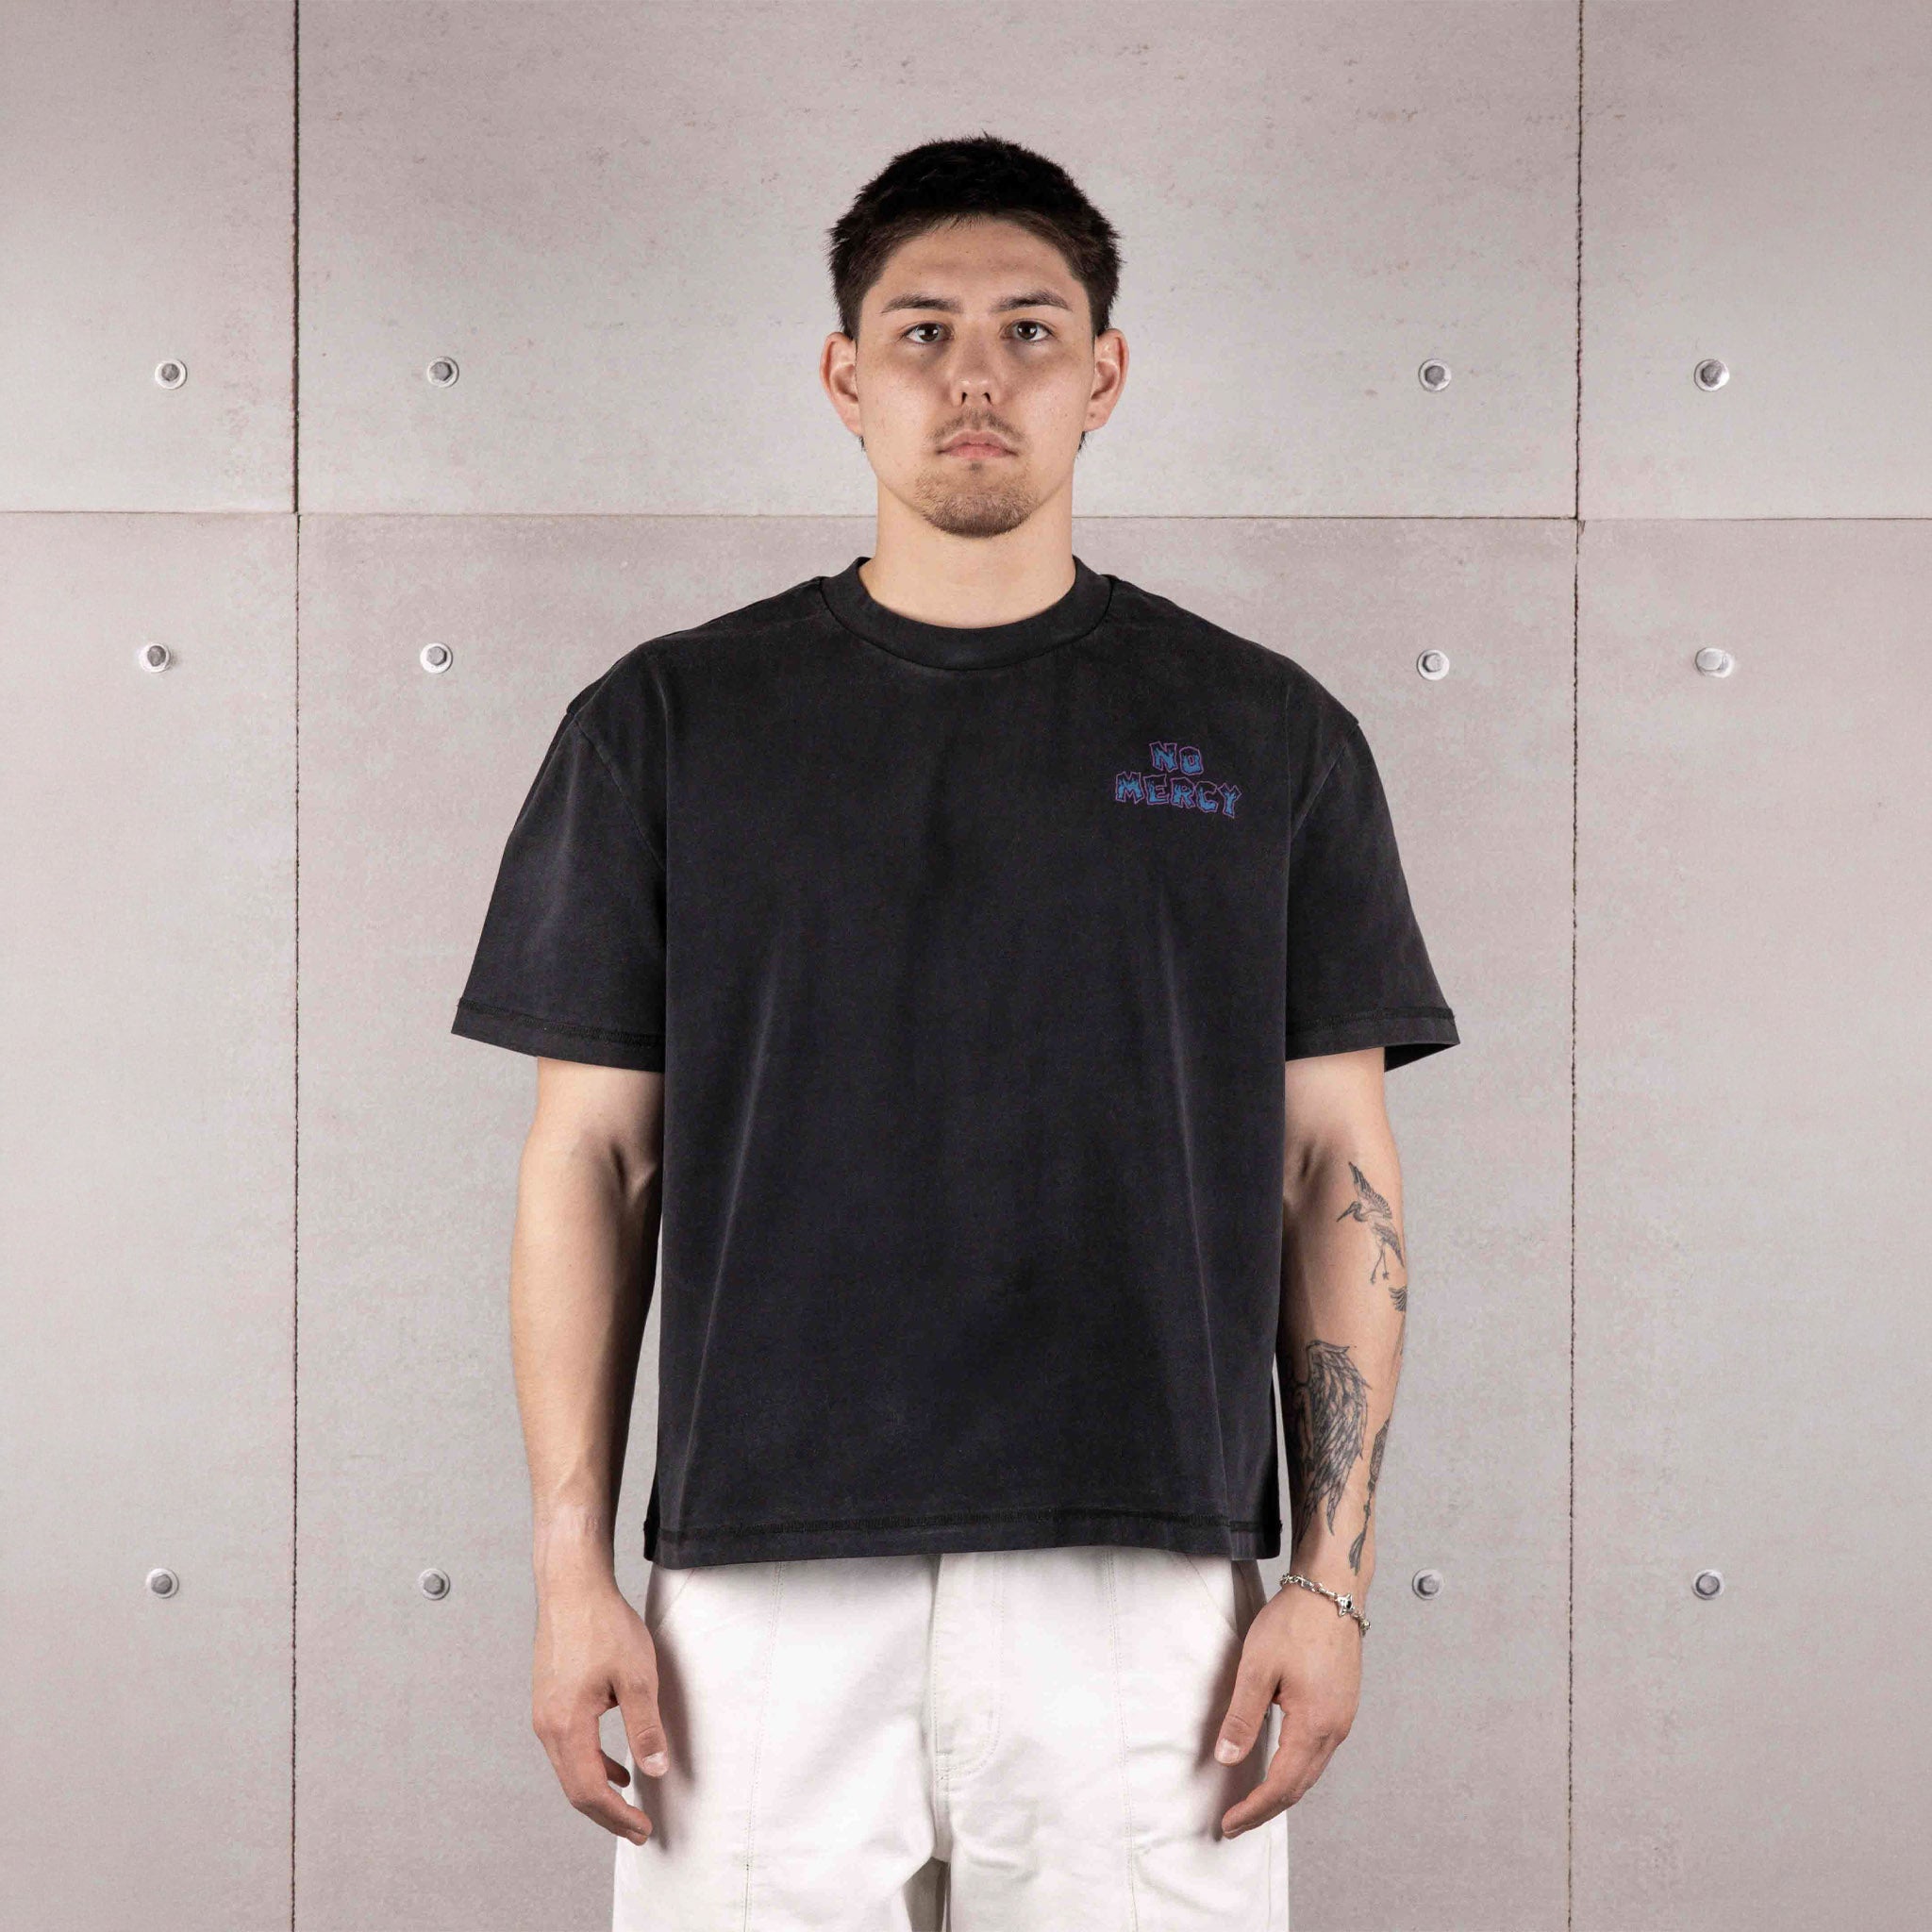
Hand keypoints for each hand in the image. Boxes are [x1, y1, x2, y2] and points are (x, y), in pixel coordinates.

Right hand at [530, 1576, 670, 1844]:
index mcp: (566, 1725)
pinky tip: (615, 1764)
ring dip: (598, 1791)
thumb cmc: (601, 1624)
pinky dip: (591, 1765)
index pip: (590, 1790)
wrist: (571, 1585)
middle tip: (637, 1829)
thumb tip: (655, 1770)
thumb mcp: (637, 1676)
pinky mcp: (549, 1699)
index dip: (617, 1817)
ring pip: (569, 1769)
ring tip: (628, 1805)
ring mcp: (544, 1712)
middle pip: (574, 1788)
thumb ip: (645, 1727)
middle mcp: (547, 1725)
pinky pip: (567, 1747)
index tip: (642, 1828)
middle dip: (607, 1814)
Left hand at [1212, 1577, 1362, 1836]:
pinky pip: (1319, 1752)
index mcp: (1314, 1725)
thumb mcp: (1257, 1667)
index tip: (1229, 1823)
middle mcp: (1335, 1729)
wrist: (1332, 1591)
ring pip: (1312, 1771)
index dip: (1254, 1808)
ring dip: (1282, 1792)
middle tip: (1236, 1823)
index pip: (1281, 1784)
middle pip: (1300, 1786)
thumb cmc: (1295, 1623)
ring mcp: (1342, 1719)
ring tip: (1254, 1803)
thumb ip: (1243, 1716)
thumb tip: (1227, 1758)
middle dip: (1266, 1809)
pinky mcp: (1342, 1706)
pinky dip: (1297, 1770)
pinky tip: (1280, 1767)